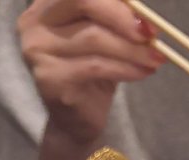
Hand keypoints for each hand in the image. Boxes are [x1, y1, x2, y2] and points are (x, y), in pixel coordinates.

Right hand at [19, 0, 163, 144]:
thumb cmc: (91, 69)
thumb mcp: (105, 32)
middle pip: (84, 1)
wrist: (75, 118)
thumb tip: (144, 10)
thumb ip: (117, 12)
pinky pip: (95, 66)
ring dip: (131, 49)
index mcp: (48, 3)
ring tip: (154, 59)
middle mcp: (34, 22)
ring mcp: (37, 50)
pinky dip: (125, 68)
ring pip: (94, 38)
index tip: (144, 15)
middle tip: (151, 34)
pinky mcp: (49, 78)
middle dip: (123, 17)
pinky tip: (142, 73)